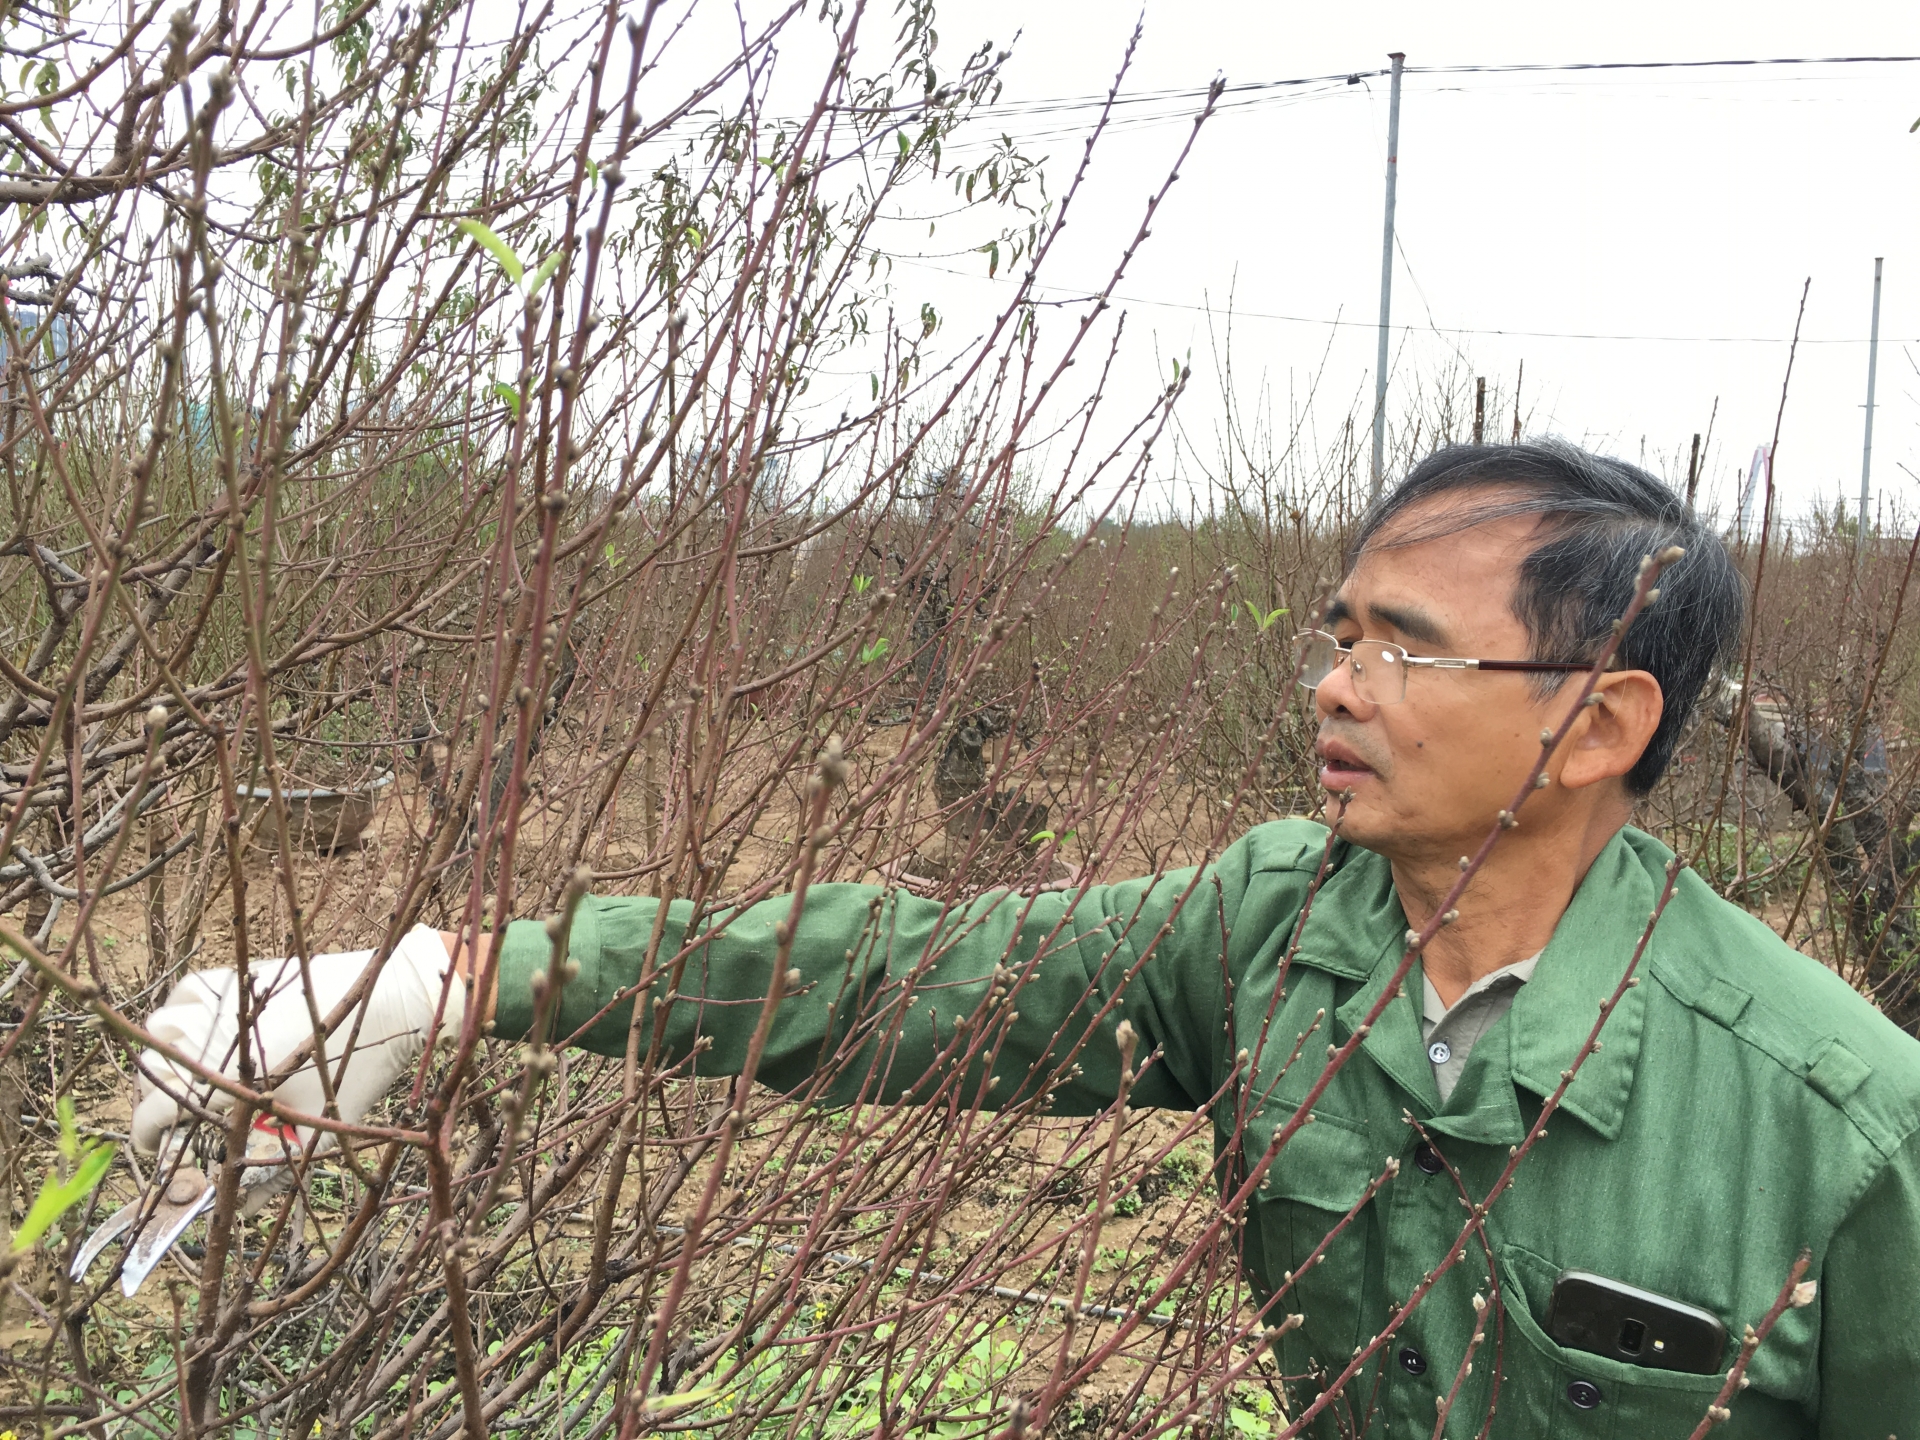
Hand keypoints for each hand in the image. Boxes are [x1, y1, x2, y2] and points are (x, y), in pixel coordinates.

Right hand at [130, 924, 466, 1157]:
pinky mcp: (244, 975)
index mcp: (226, 1078)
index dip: (145, 1136)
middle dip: (152, 1097)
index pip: (155, 1110)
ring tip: (181, 1074)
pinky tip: (198, 1028)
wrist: (393, 1001)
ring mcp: (227, 1000)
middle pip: (152, 1068)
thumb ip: (272, 1172)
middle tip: (172, 1116)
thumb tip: (242, 1208)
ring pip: (162, 1025)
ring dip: (161, 1052)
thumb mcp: (316, 1132)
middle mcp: (215, 1035)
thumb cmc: (357, 1071)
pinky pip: (191, 989)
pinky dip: (182, 1009)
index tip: (153, 1149)